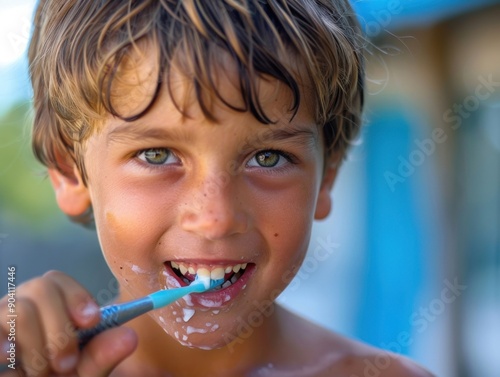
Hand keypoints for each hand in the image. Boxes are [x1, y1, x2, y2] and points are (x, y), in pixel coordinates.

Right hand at [0, 271, 136, 376]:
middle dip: (59, 327)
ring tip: (42, 373)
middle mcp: (25, 306)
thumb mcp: (84, 372)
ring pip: (20, 309)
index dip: (77, 297)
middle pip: (41, 287)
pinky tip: (11, 357)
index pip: (59, 281)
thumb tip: (130, 336)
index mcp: (50, 306)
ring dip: (35, 347)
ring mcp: (3, 320)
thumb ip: (103, 355)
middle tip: (67, 363)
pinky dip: (5, 344)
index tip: (92, 321)